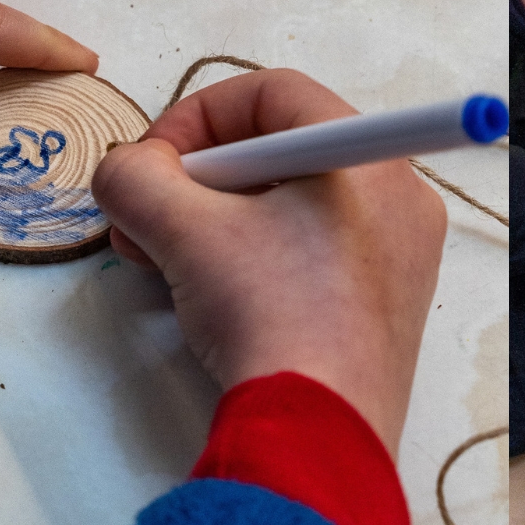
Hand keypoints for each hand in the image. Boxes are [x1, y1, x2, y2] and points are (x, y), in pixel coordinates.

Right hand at [91, 70, 446, 455]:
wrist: (317, 431)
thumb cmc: (269, 317)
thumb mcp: (180, 229)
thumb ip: (134, 176)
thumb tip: (124, 172)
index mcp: (366, 157)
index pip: (272, 93)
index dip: (195, 116)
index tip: (152, 164)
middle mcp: (398, 196)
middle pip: (282, 150)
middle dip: (198, 180)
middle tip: (149, 220)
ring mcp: (400, 255)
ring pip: (294, 206)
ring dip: (217, 223)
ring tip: (167, 263)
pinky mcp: (386, 307)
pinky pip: (316, 254)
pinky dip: (258, 259)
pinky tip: (215, 298)